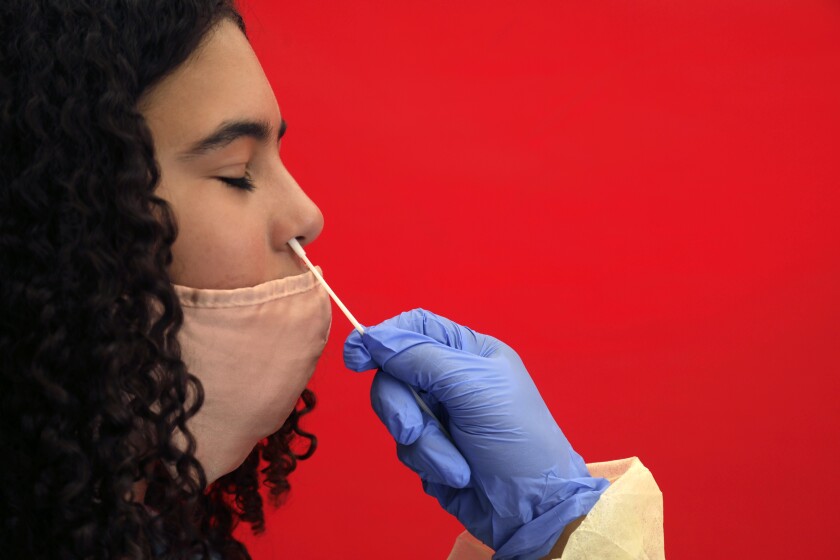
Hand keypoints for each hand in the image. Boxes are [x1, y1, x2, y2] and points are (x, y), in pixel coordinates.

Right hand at [343, 309, 608, 558]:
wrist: (530, 508)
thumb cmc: (517, 439)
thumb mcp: (473, 387)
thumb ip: (421, 357)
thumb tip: (374, 337)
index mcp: (469, 352)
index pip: (416, 328)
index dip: (383, 338)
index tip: (356, 357)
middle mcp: (451, 379)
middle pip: (395, 373)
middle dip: (401, 405)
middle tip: (412, 429)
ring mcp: (440, 415)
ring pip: (397, 413)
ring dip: (423, 443)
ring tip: (454, 462)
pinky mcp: (431, 449)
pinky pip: (405, 447)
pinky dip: (428, 462)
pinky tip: (456, 473)